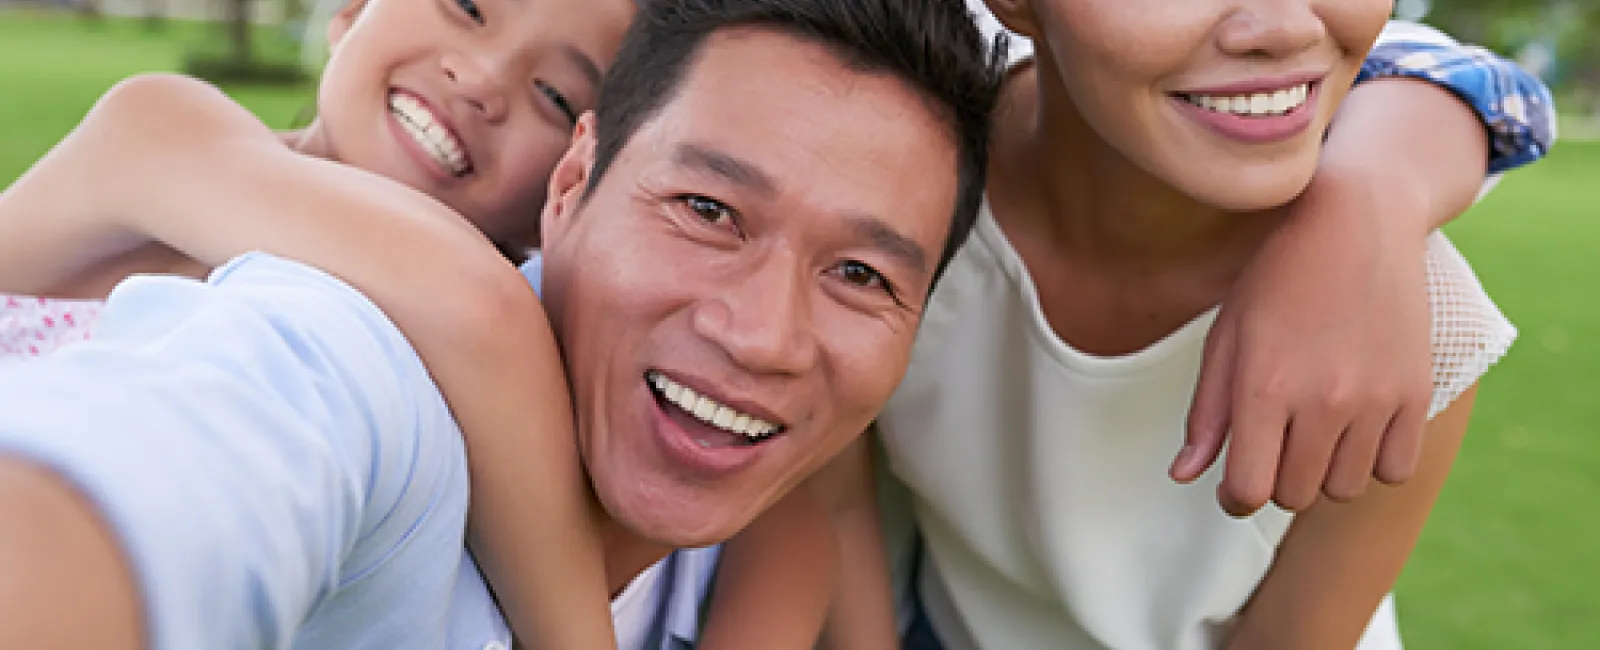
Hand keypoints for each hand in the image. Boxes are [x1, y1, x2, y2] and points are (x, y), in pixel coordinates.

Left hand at [1171, 171, 1434, 515]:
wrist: (1355, 222)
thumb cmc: (1276, 280)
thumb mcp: (1226, 338)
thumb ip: (1207, 414)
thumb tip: (1184, 476)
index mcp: (1263, 387)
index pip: (1248, 489)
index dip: (1235, 497)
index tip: (1236, 485)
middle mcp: (1321, 399)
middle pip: (1295, 495)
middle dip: (1278, 480)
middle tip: (1276, 444)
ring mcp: (1375, 397)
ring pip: (1344, 488)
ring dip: (1324, 472)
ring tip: (1315, 429)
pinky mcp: (1415, 391)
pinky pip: (1394, 469)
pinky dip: (1373, 461)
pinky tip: (1356, 427)